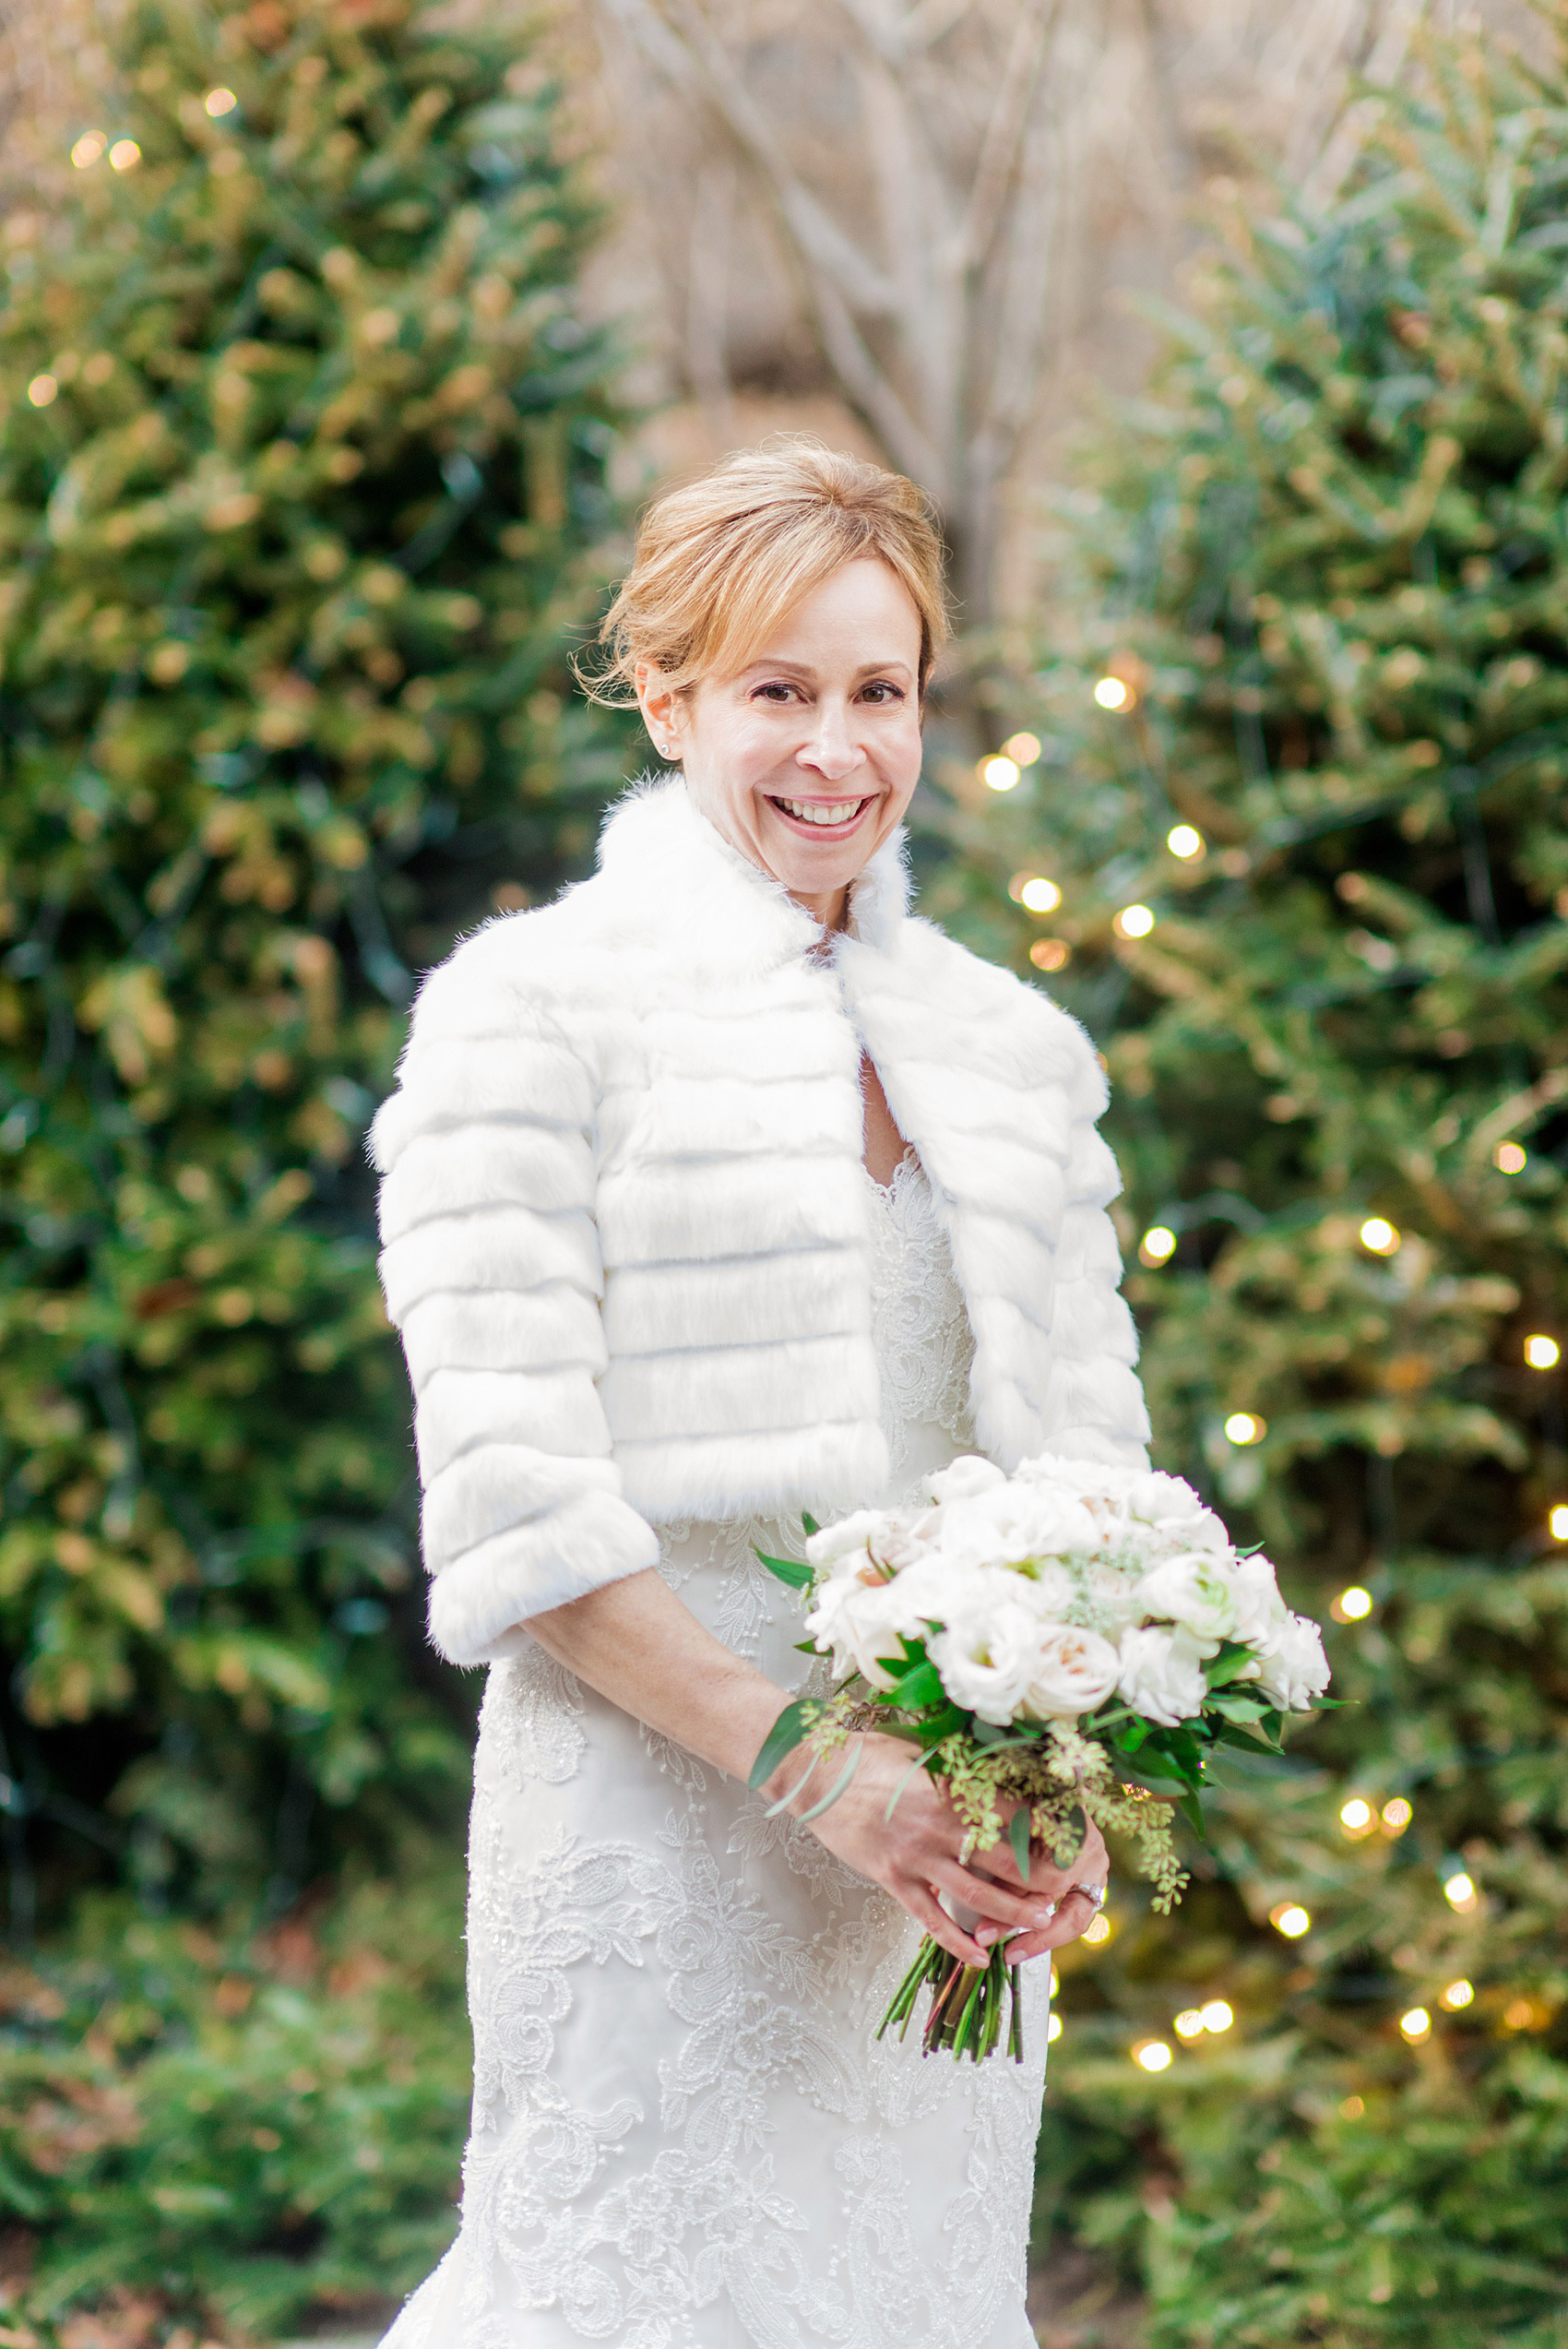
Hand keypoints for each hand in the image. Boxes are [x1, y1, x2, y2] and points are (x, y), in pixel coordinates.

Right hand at [781, 1733, 1105, 1968]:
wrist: (810, 1774)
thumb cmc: (863, 1754)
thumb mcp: (915, 1750)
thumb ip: (954, 1765)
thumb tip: (993, 1763)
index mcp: (948, 1790)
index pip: (1010, 1815)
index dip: (1041, 1831)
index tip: (1065, 1840)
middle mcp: (936, 1827)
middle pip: (1002, 1861)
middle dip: (1038, 1880)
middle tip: (1064, 1891)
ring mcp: (913, 1857)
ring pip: (974, 1896)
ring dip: (1009, 1913)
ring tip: (1037, 1924)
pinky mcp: (890, 1879)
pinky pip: (930, 1918)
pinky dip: (956, 1941)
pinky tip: (978, 1958)